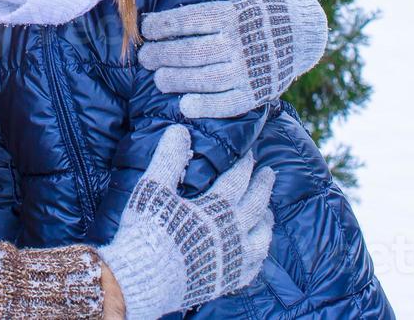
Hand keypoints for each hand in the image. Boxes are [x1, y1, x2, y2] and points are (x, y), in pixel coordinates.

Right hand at [96, 125, 274, 319]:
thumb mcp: (154, 189)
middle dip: (263, 186)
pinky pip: (252, 269)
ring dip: (266, 221)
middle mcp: (232, 233)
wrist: (144, 280)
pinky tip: (255, 253)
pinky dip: (258, 257)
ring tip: (268, 213)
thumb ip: (168, 159)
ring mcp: (232, 260)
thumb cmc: (148, 232)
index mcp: (217, 208)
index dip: (245, 164)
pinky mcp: (226, 282)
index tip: (250, 153)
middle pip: (256, 205)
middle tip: (269, 173)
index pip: (238, 180)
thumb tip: (180, 131)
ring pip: (261, 238)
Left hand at [138, 0, 326, 118]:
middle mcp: (241, 44)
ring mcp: (249, 71)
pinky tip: (186, 106)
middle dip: (162, 55)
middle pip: (192, 52)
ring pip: (205, 79)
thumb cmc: (273, 1)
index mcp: (237, 14)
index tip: (146, 28)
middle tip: (144, 58)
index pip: (192, 20)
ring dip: (177, 81)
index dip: (164, 24)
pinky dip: (207, 107)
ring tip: (158, 79)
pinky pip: (228, 104)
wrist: (307, 34)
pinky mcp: (257, 93)